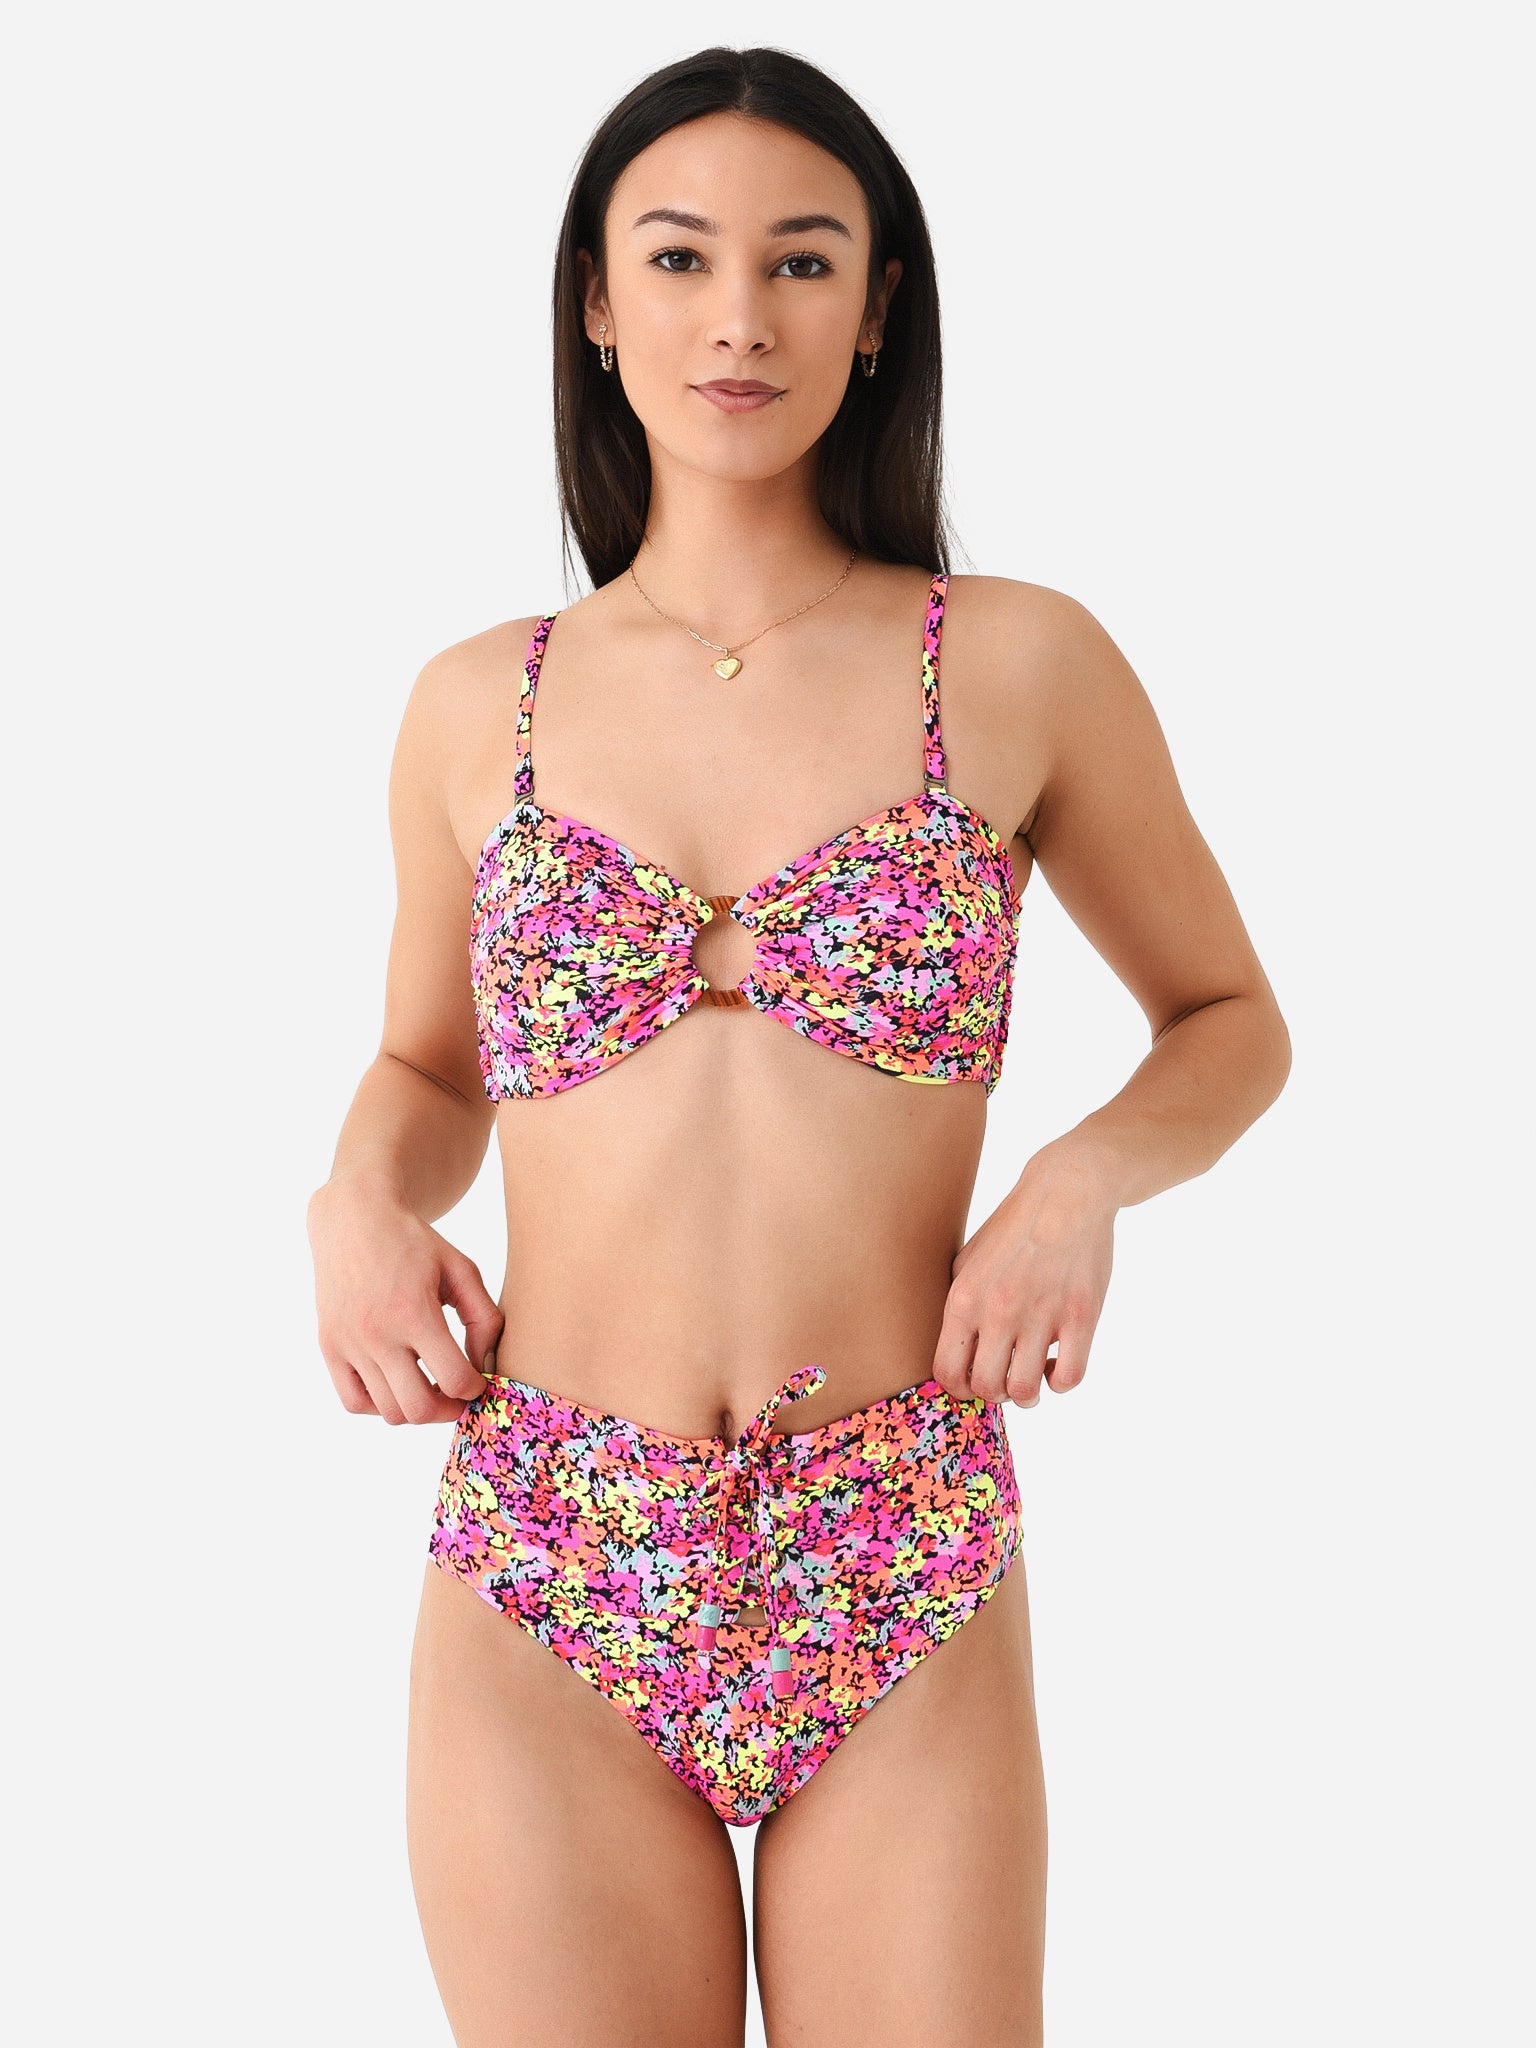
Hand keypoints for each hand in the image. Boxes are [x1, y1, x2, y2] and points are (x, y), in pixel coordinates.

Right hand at [306, 1177, 503, 1424]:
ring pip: (388, 1411)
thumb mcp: (461, 1269)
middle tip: (458, 1395)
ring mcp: (349, 1344)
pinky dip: (380, 1406)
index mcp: (415, 1311)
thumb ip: (484, 1318)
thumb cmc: (414, 1243)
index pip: (454, 1379)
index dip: (475, 1388)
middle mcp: (377, 1333)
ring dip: (416, 1409)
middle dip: (448, 1410)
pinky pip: (354, 1402)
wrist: (354, 1219)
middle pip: (419, 1408)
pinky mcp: (329, 1347)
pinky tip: (397, 1384)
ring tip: (430, 1387)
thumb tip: (485, 1366)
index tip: (480, 1379)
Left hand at [935, 1141, 1117, 1408]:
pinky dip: (1060, 1383)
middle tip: (1006, 1378)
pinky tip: (1058, 1364)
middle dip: (994, 1393)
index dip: (960, 1389)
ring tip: (1032, 1375)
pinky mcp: (1081, 1317)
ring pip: (1025, 1391)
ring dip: (1028, 1394)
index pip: (947, 1374)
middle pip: (985, 1389)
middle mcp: (998, 1312)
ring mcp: (1041, 1316)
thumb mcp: (966, 1260)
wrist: (1066, 1192)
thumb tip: (954, 1353)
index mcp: (963, 1300)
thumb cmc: (1013, 1227)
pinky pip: (1069, 1377)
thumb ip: (958, 1307)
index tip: (974, 1382)